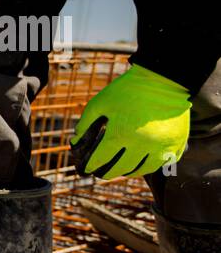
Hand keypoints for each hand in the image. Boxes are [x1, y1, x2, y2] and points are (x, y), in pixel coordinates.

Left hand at [71, 64, 189, 178]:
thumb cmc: (127, 90)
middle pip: (121, 168)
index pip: (101, 159)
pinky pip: (164, 163)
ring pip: (143, 169)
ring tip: (122, 170)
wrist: (164, 79)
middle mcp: (142, 143)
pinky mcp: (177, 142)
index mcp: (120, 134)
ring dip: (130, 172)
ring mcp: (162, 145)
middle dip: (108, 173)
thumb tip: (75, 141)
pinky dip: (151, 165)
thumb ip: (85, 123)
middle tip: (103, 173)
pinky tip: (142, 163)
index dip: (92, 165)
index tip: (88, 168)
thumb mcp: (100, 103)